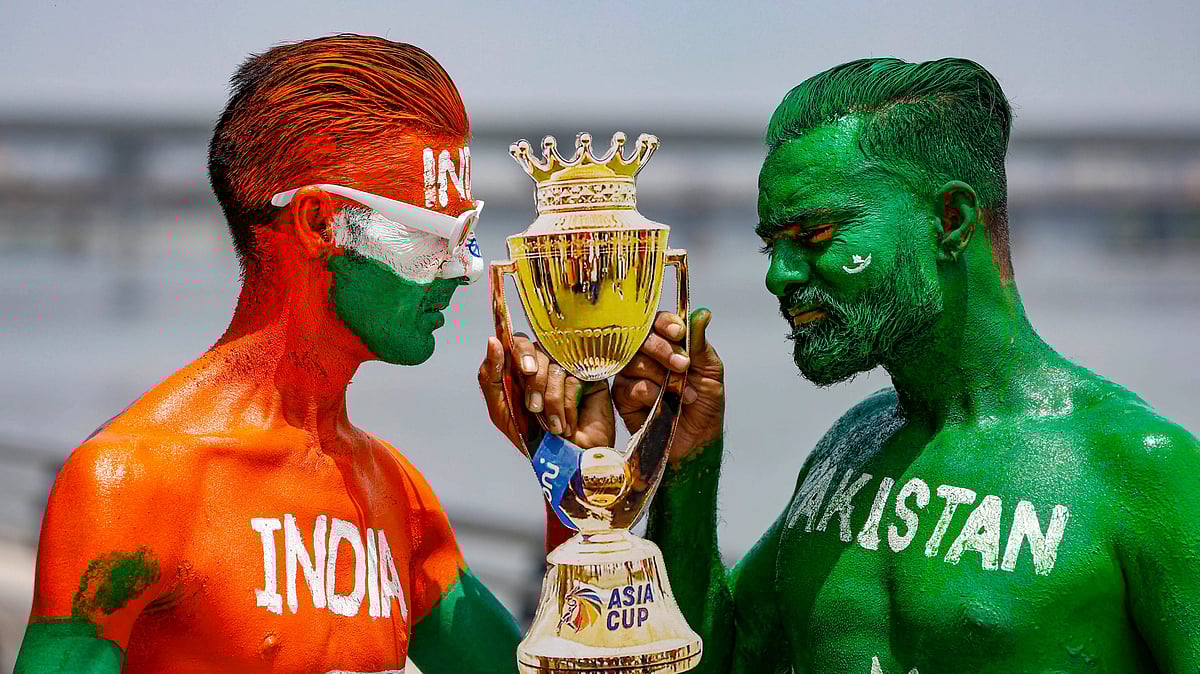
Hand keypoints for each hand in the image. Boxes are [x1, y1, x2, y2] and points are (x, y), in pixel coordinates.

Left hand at [478, 334, 615, 449]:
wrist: (564, 460)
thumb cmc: (530, 437)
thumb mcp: (500, 409)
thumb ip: (490, 376)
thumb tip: (493, 341)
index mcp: (521, 368)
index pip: (518, 342)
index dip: (521, 350)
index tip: (525, 369)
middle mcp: (544, 364)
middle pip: (539, 350)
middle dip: (535, 381)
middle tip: (534, 407)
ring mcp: (567, 370)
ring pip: (557, 366)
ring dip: (551, 400)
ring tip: (551, 425)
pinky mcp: (588, 379)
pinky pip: (575, 379)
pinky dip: (567, 405)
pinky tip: (566, 424)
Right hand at [612, 309, 724, 463]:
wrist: (698, 441)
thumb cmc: (704, 405)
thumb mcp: (710, 372)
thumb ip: (699, 344)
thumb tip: (702, 313)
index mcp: (667, 344)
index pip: (657, 322)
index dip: (666, 323)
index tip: (679, 333)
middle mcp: (645, 356)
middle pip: (641, 337)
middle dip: (663, 349)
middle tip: (682, 366)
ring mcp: (631, 375)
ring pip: (635, 360)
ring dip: (662, 375)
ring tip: (683, 393)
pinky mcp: (623, 397)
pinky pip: (631, 386)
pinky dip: (652, 393)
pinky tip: (665, 404)